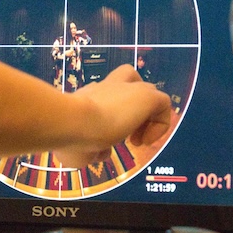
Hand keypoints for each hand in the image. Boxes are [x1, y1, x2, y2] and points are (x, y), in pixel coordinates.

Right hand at [59, 65, 173, 168]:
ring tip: (137, 138)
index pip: (102, 96)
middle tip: (122, 135)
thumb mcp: (77, 149)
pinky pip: (163, 104)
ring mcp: (127, 89)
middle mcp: (106, 89)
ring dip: (145, 115)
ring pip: (146, 88)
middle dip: (129, 110)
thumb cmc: (68, 137)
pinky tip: (145, 141)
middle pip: (125, 82)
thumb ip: (90, 149)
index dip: (107, 118)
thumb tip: (102, 151)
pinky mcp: (146, 96)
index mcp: (87, 98)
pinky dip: (160, 123)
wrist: (72, 123)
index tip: (103, 141)